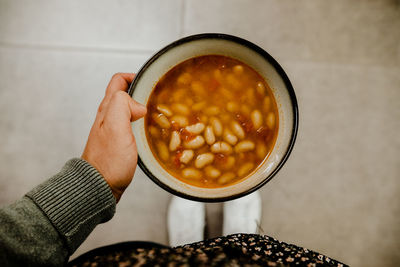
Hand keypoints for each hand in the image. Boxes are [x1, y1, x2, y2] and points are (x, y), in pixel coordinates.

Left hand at [82, 73, 146, 201]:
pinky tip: (150, 131)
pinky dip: (142, 123)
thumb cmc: (108, 161)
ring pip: (128, 110)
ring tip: (157, 113)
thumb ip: (123, 106)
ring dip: (142, 107)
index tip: (149, 82)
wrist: (99, 187)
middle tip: (156, 97)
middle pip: (123, 95)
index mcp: (107, 110)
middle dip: (140, 91)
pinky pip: (131, 126)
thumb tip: (138, 104)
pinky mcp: (119, 144)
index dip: (133, 76)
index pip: (117, 81)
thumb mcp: (115, 127)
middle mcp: (108, 118)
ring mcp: (113, 131)